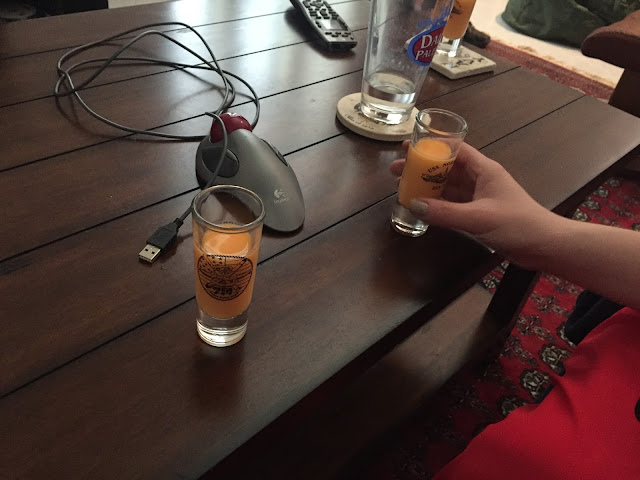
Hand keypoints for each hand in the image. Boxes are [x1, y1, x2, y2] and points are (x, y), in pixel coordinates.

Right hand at [391, 141, 561, 266]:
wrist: (543, 246)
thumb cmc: (518, 224)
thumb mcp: (479, 217)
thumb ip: (445, 212)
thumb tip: (414, 205)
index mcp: (484, 170)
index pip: (455, 150)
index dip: (432, 146)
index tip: (409, 147)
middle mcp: (480, 180)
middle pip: (446, 168)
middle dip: (421, 168)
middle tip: (396, 170)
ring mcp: (479, 197)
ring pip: (447, 187)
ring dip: (426, 186)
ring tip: (402, 187)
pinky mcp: (478, 214)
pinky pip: (451, 204)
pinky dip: (435, 204)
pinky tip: (420, 206)